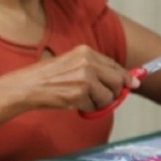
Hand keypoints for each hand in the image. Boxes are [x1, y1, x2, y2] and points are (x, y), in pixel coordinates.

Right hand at [7, 45, 137, 113]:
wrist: (27, 86)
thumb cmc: (46, 77)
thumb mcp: (72, 64)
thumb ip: (96, 69)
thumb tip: (126, 81)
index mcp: (85, 51)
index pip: (115, 65)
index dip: (125, 76)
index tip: (133, 83)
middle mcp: (87, 62)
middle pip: (118, 80)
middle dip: (115, 92)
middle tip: (105, 98)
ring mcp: (84, 78)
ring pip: (108, 96)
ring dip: (99, 103)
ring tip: (83, 99)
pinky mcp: (79, 94)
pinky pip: (94, 107)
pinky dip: (86, 109)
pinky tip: (73, 103)